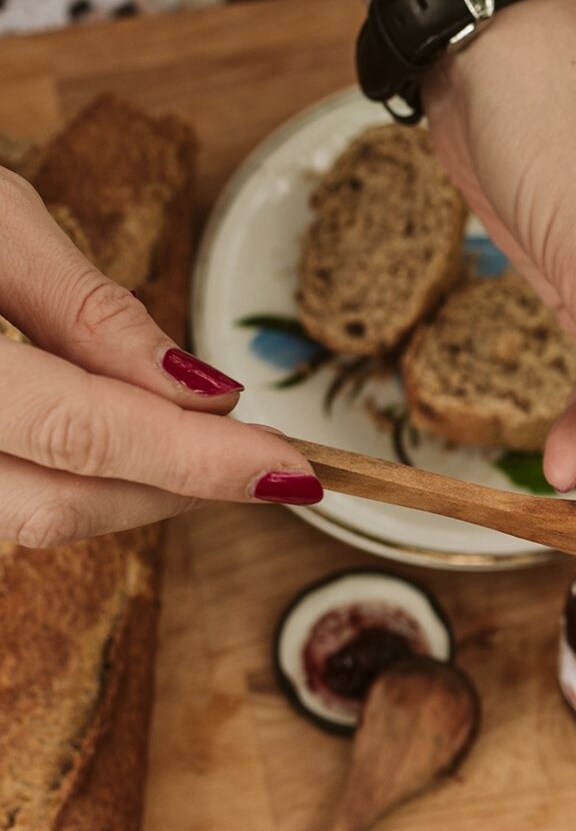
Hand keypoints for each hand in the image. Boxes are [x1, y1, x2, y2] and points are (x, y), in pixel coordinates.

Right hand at [0, 168, 321, 547]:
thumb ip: (89, 310)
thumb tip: (200, 390)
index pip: (82, 433)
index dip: (197, 459)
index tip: (291, 464)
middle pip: (56, 506)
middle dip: (173, 486)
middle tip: (253, 449)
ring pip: (26, 519)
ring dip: (125, 490)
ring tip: (185, 437)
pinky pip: (0, 501)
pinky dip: (67, 480)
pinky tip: (111, 439)